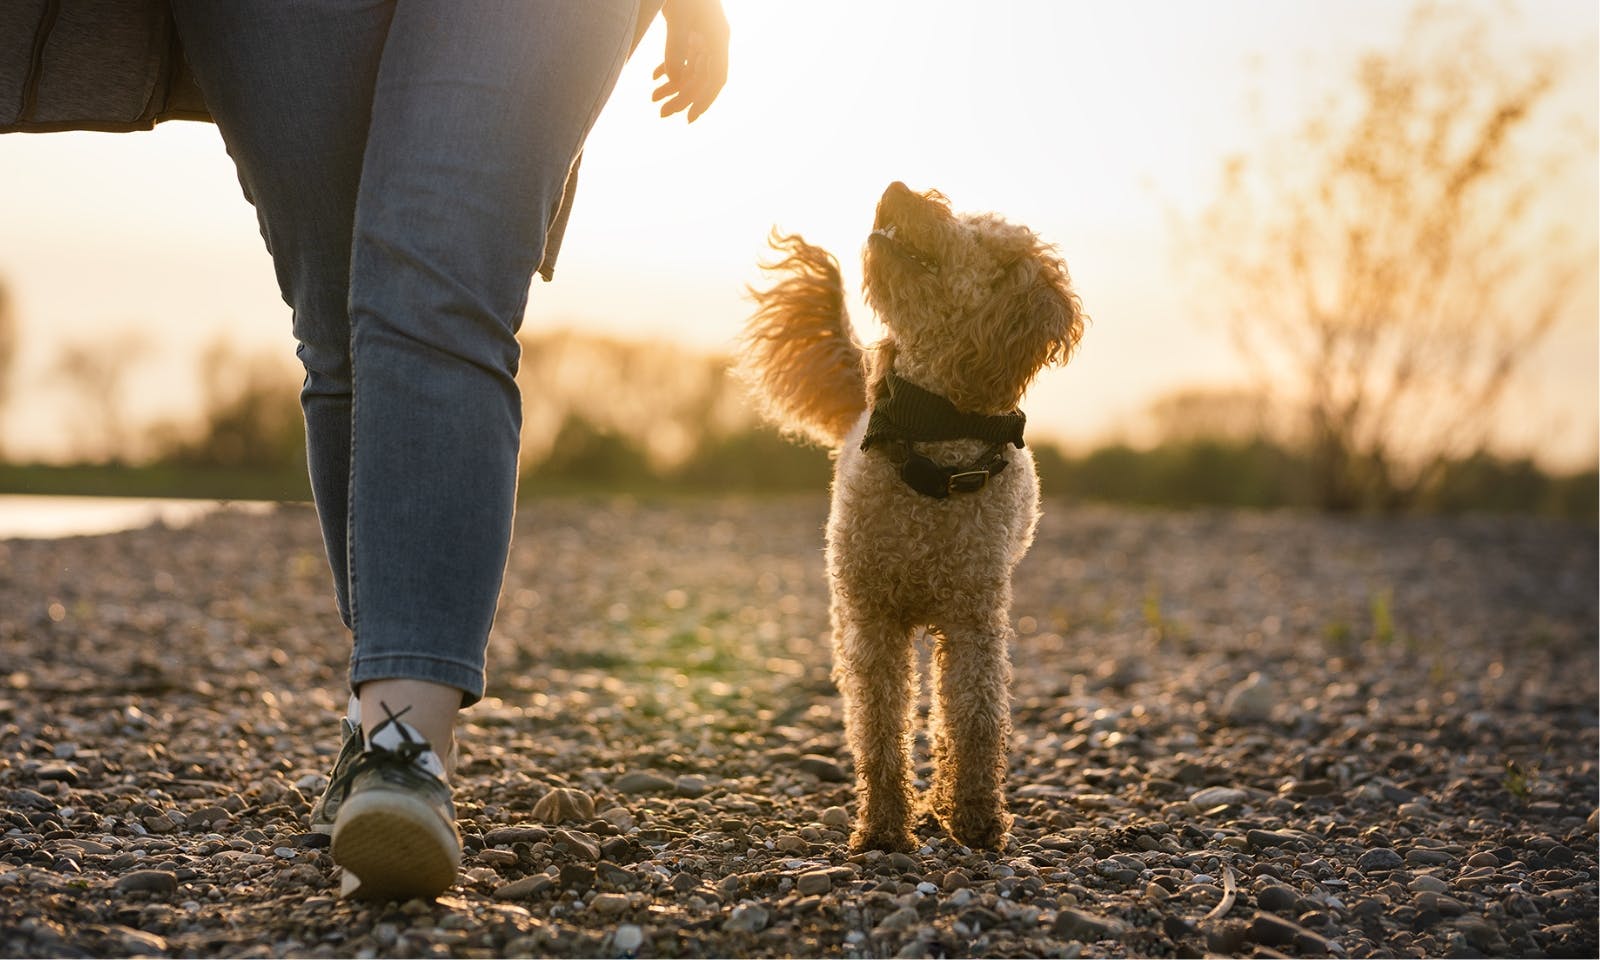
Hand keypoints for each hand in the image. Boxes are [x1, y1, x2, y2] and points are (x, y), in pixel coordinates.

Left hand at [651, 0, 728, 122]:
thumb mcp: (677, 18)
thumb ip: (676, 49)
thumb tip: (676, 80)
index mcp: (717, 38)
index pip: (716, 78)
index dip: (705, 100)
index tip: (689, 118)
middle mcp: (713, 39)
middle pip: (702, 77)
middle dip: (682, 97)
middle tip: (661, 113)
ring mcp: (703, 34)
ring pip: (691, 68)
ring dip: (673, 85)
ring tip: (652, 98)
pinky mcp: (691, 29)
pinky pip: (684, 56)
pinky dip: (670, 68)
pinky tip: (654, 77)